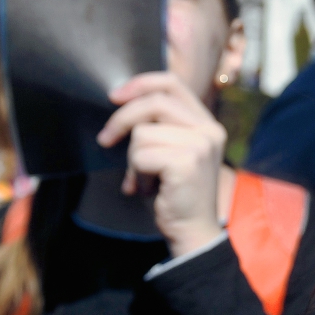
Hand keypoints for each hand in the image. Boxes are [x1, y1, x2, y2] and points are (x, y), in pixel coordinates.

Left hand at [97, 72, 226, 256]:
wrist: (193, 231)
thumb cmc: (176, 193)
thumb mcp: (173, 151)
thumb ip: (161, 127)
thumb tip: (120, 102)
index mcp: (207, 123)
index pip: (172, 83)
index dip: (140, 84)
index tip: (115, 97)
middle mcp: (209, 130)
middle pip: (154, 102)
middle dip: (122, 119)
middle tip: (105, 140)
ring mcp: (200, 145)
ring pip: (142, 133)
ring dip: (133, 159)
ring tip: (143, 178)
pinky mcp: (187, 162)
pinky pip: (141, 155)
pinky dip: (136, 173)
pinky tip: (147, 188)